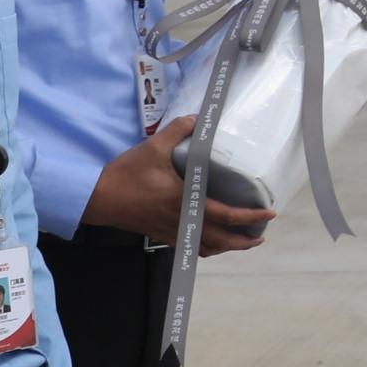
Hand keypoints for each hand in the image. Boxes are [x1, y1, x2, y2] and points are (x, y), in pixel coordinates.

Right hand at [83, 115, 274, 250]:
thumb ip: (178, 129)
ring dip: (226, 247)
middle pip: (220, 241)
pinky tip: (212, 240)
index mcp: (184, 201)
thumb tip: (198, 118)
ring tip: (241, 241)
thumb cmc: (125, 174)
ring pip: (205, 248)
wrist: (97, 198)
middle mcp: (181, 220)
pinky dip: (206, 247)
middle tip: (260, 237)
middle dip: (243, 242)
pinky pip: (190, 247)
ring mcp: (171, 231)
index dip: (249, 217)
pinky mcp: (160, 235)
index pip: (225, 215)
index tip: (269, 215)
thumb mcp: (153, 146)